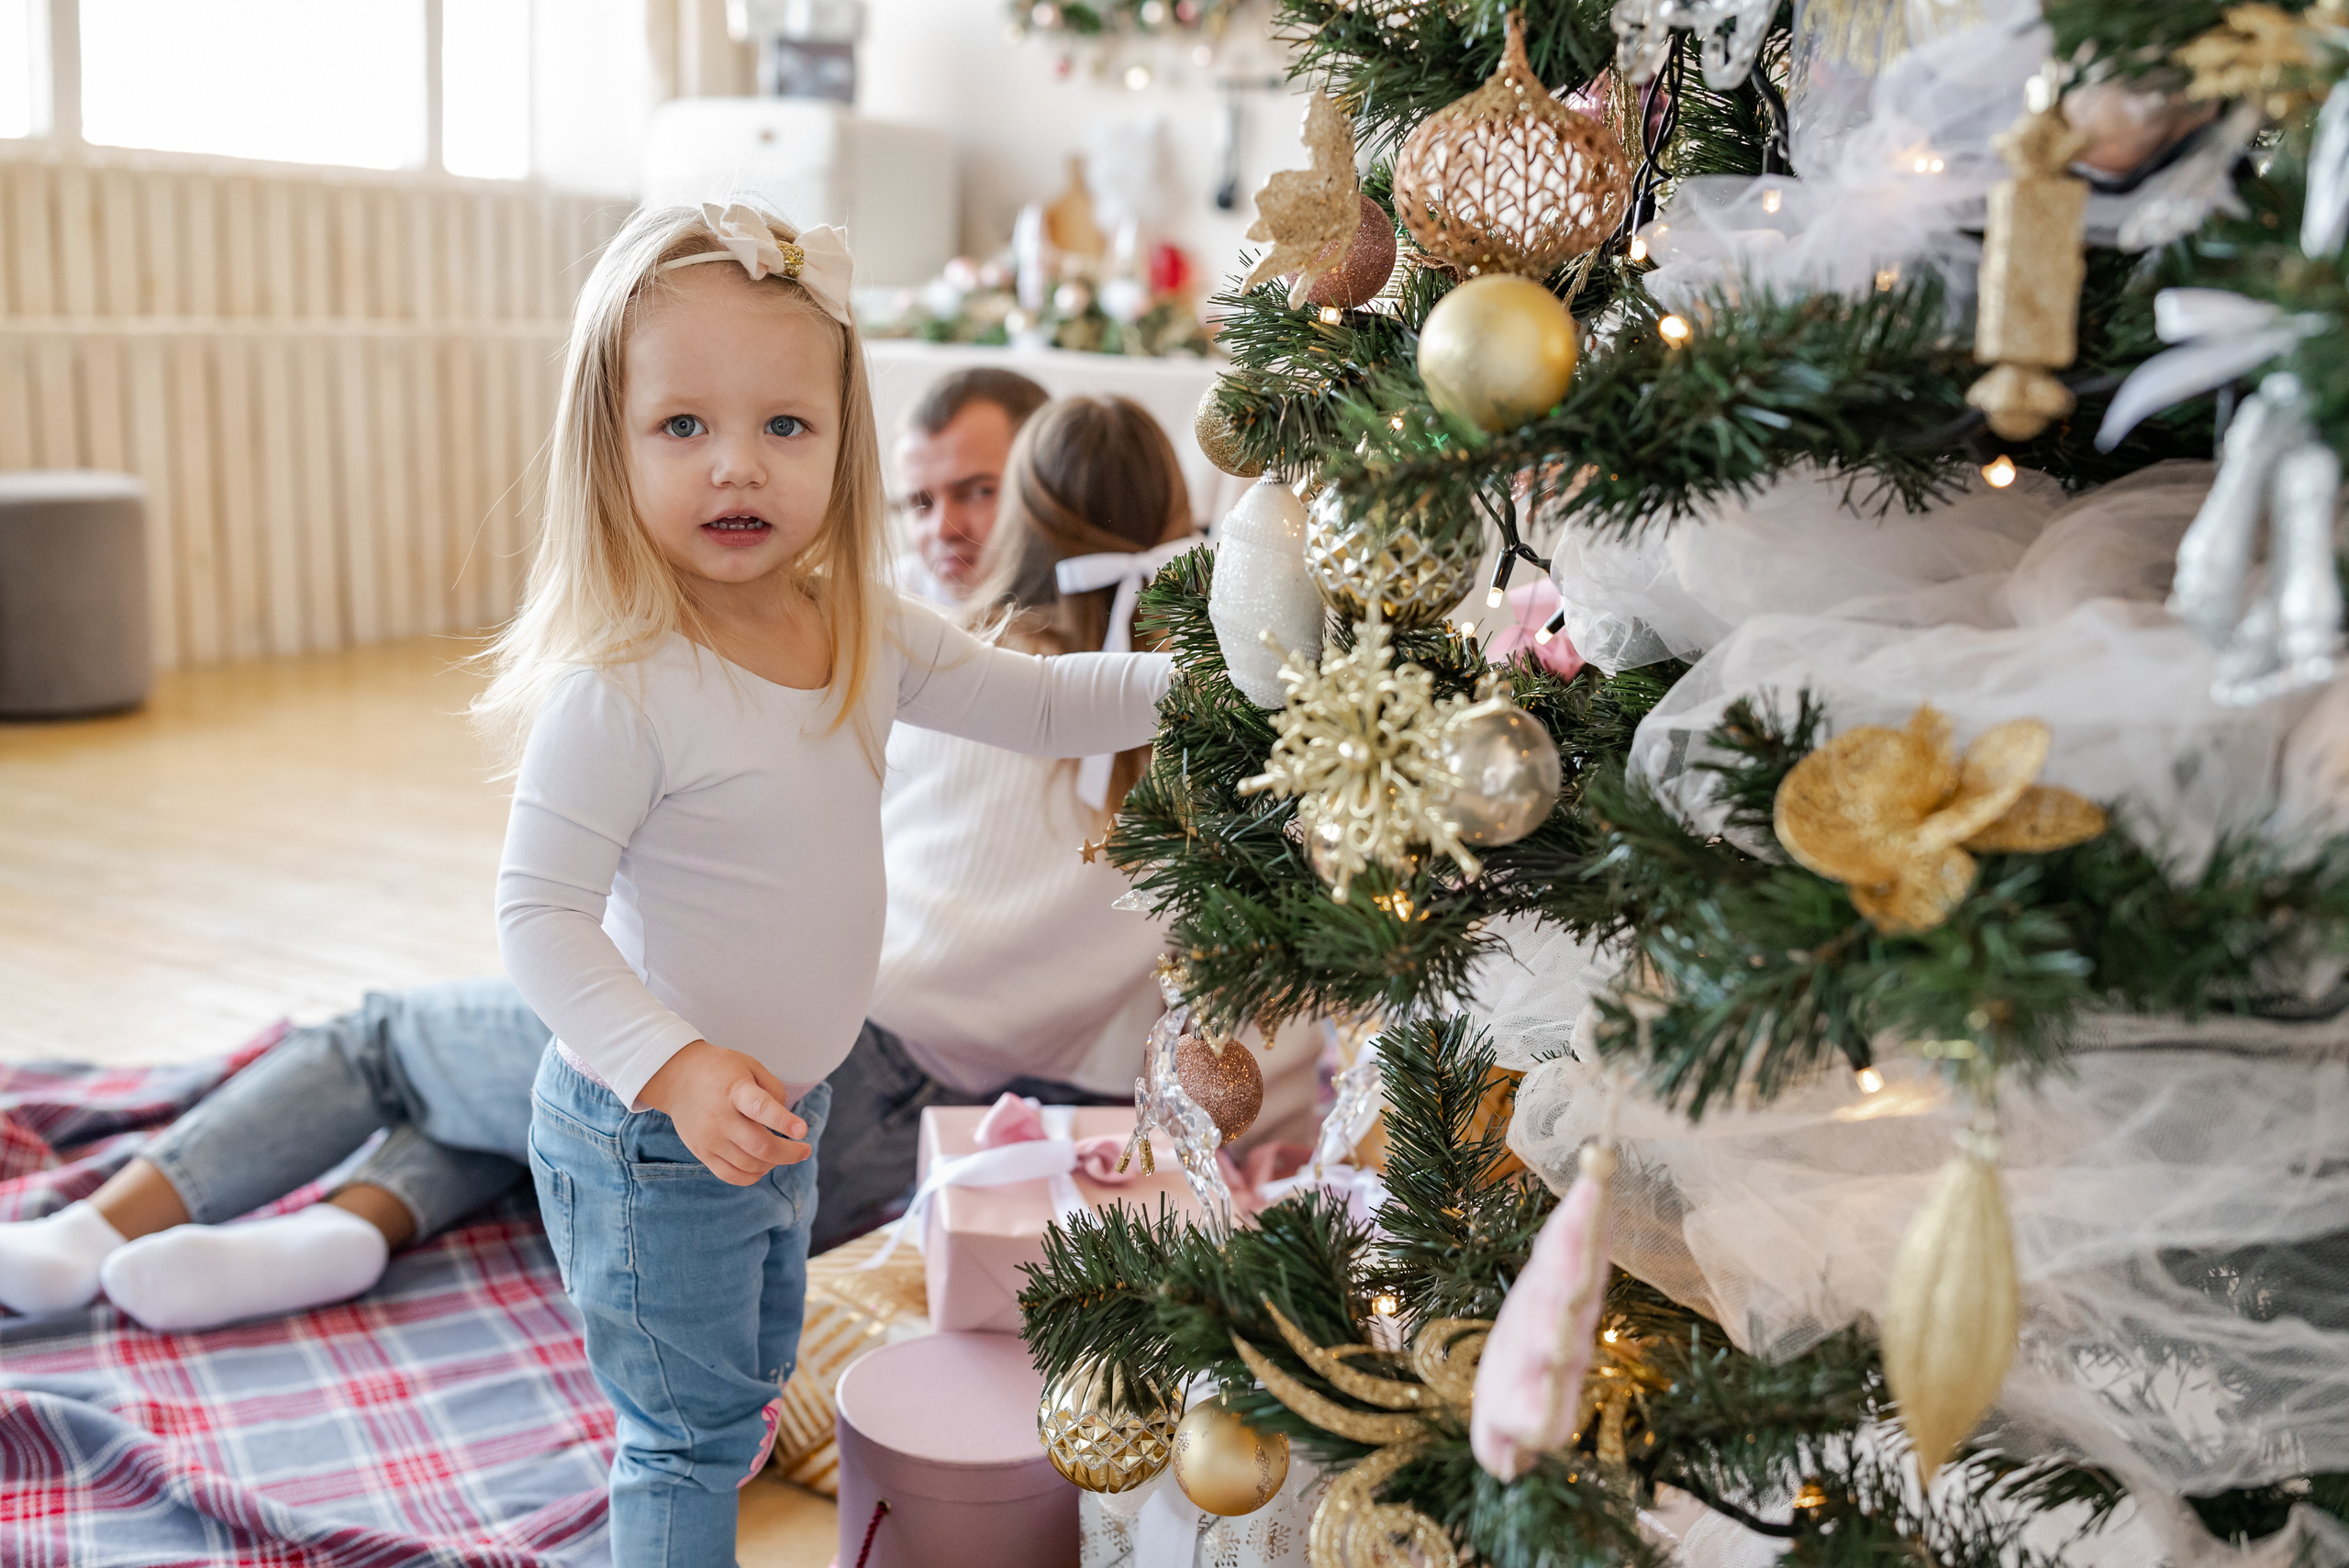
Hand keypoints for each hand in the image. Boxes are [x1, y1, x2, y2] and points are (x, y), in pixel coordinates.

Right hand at [637, 1040, 811, 1184]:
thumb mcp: (750, 1065)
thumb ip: (774, 1089)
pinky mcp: (702, 1152)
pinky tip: (762, 1167)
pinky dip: (752, 1176)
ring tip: (781, 1154)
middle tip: (804, 1151)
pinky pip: (731, 1176)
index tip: (803, 1131)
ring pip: (749, 1165)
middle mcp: (721, 1117)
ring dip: (773, 1164)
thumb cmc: (721, 1071)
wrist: (677, 1078)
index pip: (761, 1108)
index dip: (784, 1121)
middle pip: (759, 1146)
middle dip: (789, 1153)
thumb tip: (786, 1122)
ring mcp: (709, 1138)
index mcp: (735, 1090)